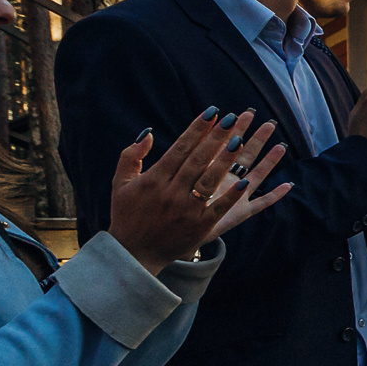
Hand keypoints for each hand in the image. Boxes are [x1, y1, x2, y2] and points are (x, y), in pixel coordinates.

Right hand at [107, 110, 292, 272]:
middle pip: (197, 160)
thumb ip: (131, 156)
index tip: (212, 112)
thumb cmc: (127, 214)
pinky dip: (231, 196)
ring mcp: (186, 211)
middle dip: (215, 138)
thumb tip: (148, 133)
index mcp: (153, 180)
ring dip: (225, 160)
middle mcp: (170, 193)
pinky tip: (246, 182)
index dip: (197, 129)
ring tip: (240, 140)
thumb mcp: (120, 184)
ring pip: (209, 181)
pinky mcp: (199, 227)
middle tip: (232, 118)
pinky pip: (218, 209)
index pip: (179, 149)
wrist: (134, 253)